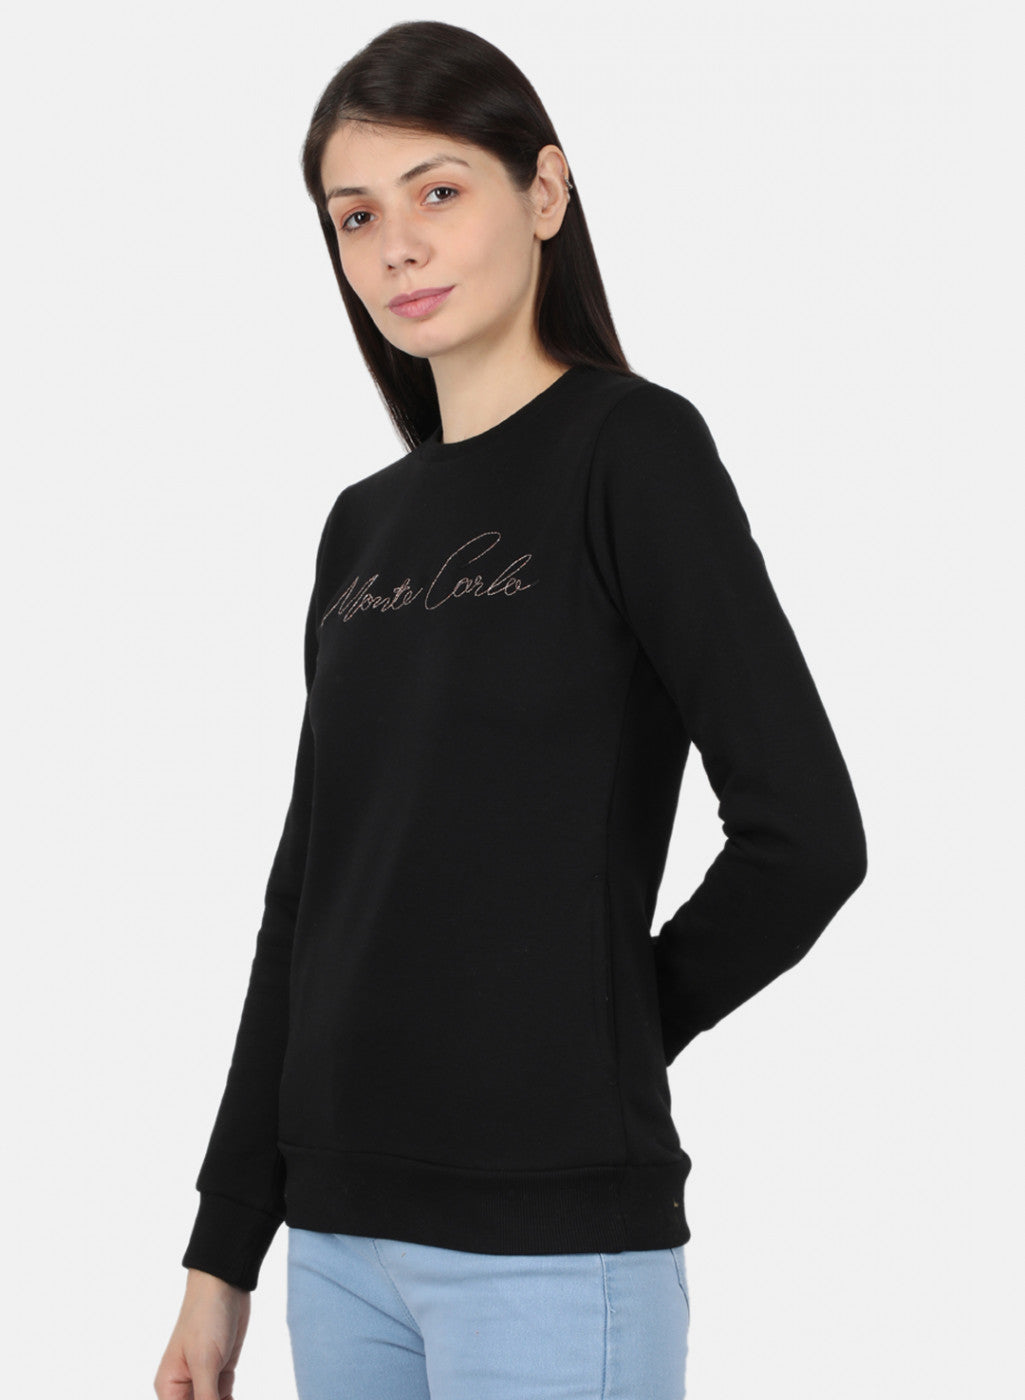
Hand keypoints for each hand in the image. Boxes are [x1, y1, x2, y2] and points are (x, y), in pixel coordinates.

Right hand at [154, 1269, 251, 1399]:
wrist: (225, 1284)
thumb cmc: (206, 1317)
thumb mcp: (205, 1363)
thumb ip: (206, 1398)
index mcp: (169, 1389)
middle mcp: (183, 1389)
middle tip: (229, 1398)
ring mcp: (203, 1382)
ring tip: (233, 1396)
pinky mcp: (221, 1375)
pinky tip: (238, 1399)